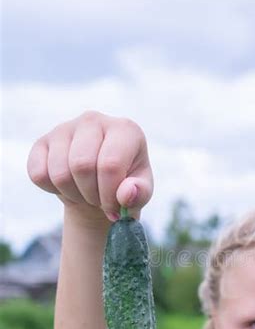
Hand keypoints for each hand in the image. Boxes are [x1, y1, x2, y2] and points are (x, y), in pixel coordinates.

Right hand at [27, 110, 153, 222]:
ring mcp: (65, 128)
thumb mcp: (141, 191)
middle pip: (82, 166)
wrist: (99, 186)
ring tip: (86, 193)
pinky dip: (52, 190)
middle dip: (91, 195)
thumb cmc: (124, 185)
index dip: (109, 195)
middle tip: (99, 200)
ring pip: (59, 173)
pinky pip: (38, 174)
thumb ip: (140, 193)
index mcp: (125, 129)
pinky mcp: (42, 142)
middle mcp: (94, 120)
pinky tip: (68, 185)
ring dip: (73, 195)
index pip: (110, 165)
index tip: (114, 208)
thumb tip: (126, 193)